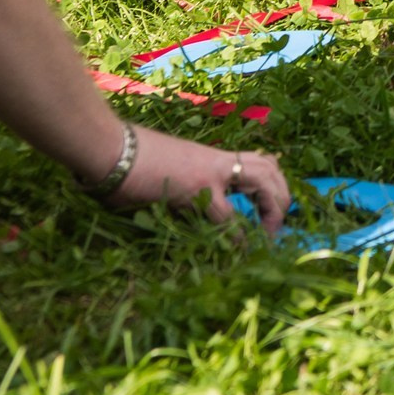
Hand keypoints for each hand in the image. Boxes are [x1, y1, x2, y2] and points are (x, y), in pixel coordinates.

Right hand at [101, 127, 289, 237]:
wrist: (111, 147)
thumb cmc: (129, 161)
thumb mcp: (166, 171)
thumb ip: (184, 187)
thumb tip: (185, 208)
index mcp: (210, 156)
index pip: (255, 160)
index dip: (272, 183)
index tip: (274, 207)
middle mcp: (216, 159)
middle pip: (268, 166)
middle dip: (282, 194)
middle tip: (278, 225)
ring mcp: (210, 170)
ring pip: (261, 179)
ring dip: (272, 206)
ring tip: (269, 233)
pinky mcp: (196, 187)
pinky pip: (228, 213)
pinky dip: (240, 233)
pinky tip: (243, 247)